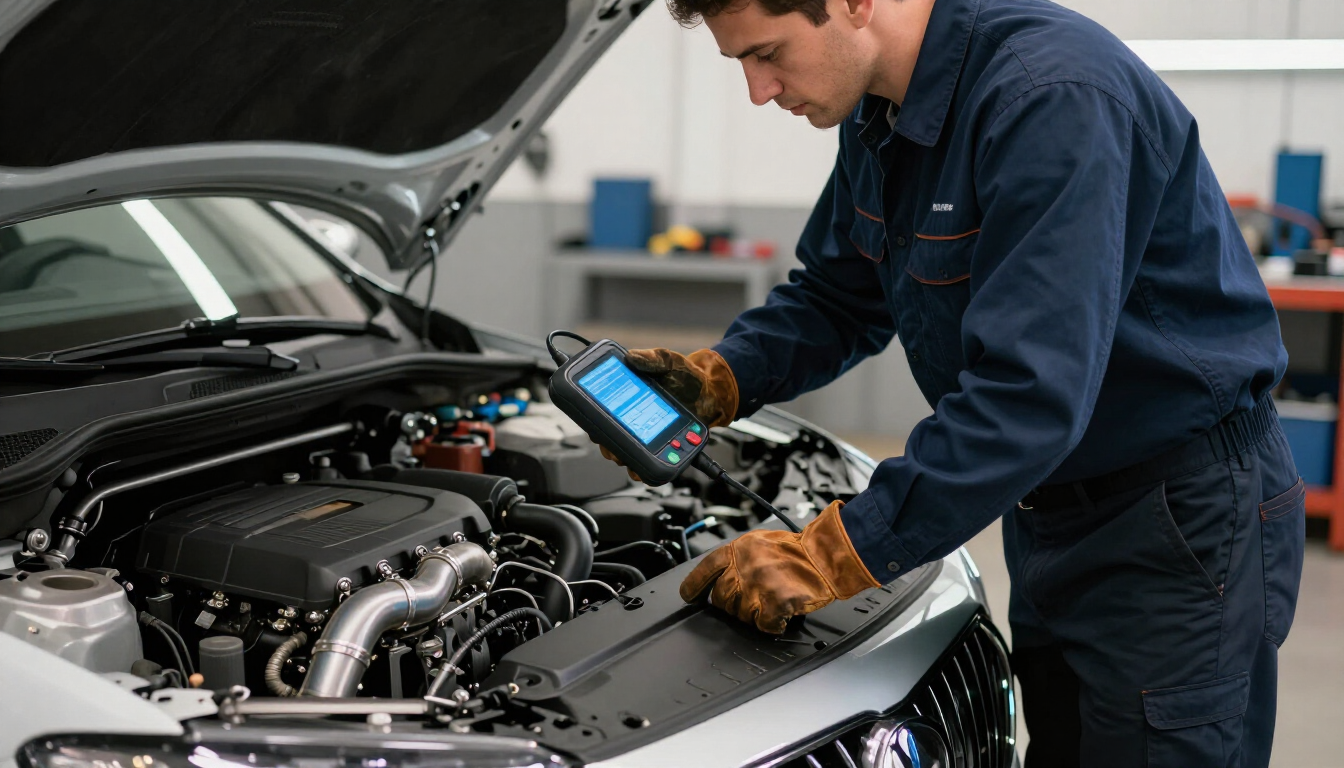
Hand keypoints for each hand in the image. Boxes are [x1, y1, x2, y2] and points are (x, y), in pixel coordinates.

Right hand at [595, 347, 738, 481]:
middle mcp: (632, 420)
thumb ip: (651, 358)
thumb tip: (632, 357)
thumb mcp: (667, 361)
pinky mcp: (661, 448)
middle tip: (615, 448)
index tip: (597, 430)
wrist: (710, 391)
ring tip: (630, 458)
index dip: (595, 425)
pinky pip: (648, 465)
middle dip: (609, 448)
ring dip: (625, 459)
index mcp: (626, 400)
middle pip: (609, 441)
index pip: (600, 416)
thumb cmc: (684, 374)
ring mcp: (646, 436)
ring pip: (625, 457)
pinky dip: (645, 468)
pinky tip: (649, 465)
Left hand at [678, 501, 878, 633]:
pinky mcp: (774, 603)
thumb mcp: (759, 543)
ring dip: (754, 614)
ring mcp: (757, 586)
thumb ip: (739, 558)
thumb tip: (722, 576)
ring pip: (740, 615)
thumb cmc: (798, 550)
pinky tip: (781, 615)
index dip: (693, 586)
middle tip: (752, 599)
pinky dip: (772, 624)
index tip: (689, 596)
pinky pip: (763, 625)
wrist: (825, 555)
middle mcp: (743, 568)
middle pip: (721, 599)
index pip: (705, 570)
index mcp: (738, 550)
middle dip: (733, 604)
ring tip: (771, 602)